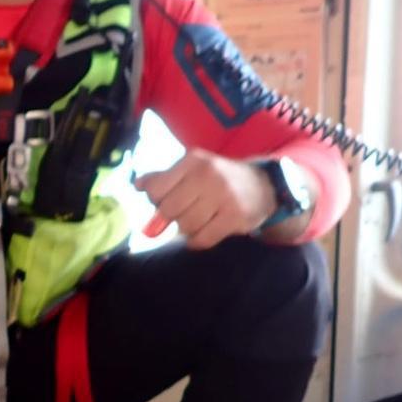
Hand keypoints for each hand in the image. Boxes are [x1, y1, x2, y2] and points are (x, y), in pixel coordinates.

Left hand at [135, 150, 276, 250]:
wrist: (264, 186)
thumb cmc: (219, 179)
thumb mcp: (193, 169)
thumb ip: (164, 177)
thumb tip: (137, 185)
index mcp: (193, 161)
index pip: (156, 189)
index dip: (156, 201)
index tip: (167, 200)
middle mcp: (208, 175)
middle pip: (168, 210)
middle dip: (172, 217)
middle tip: (185, 212)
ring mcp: (223, 196)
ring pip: (185, 226)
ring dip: (187, 229)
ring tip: (199, 219)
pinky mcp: (234, 217)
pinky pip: (202, 239)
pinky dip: (197, 240)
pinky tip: (205, 231)